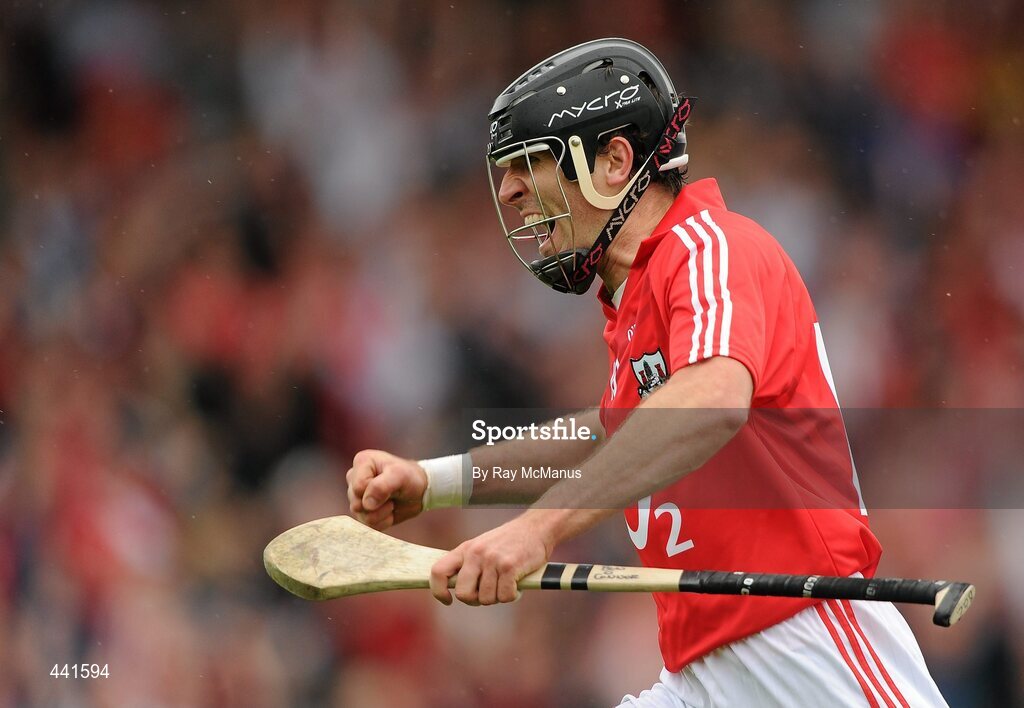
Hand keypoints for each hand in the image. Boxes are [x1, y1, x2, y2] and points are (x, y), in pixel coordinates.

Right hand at [346, 449, 427, 529]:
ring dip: (381, 514)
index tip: (390, 485)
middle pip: (357, 504)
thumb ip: (381, 487)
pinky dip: (382, 521)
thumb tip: (366, 504)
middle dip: (378, 505)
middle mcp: (354, 478)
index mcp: (361, 462)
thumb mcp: (400, 476)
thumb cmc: (410, 477)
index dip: (375, 492)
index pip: (358, 487)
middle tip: (392, 495)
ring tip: (392, 502)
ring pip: (361, 516)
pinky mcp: (361, 511)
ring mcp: (356, 496)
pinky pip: (367, 525)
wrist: (420, 492)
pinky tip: (389, 511)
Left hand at [429, 512, 556, 605]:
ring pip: (486, 599)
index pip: (438, 572)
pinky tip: (517, 584)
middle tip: (488, 594)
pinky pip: (504, 596)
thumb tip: (459, 592)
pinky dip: (512, 596)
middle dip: (475, 600)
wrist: (536, 528)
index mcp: (465, 549)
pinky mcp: (509, 566)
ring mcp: (492, 560)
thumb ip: (469, 565)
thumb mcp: (482, 547)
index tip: (448, 600)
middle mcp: (476, 554)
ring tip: (506, 584)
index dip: (438, 591)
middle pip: (463, 593)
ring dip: (498, 597)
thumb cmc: (509, 543)